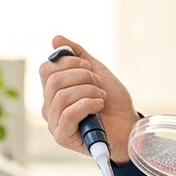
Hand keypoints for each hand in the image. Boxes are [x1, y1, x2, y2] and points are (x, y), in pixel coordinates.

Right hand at [38, 35, 136, 163]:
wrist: (129, 126)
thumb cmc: (113, 102)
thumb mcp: (97, 72)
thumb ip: (77, 56)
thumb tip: (56, 39)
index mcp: (54, 90)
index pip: (46, 69)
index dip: (69, 63)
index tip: (89, 68)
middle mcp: (50, 106)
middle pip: (53, 81)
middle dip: (82, 77)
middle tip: (98, 84)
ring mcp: (54, 122)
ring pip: (61, 96)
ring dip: (89, 91)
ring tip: (102, 97)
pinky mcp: (62, 137)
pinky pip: (68, 114)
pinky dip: (88, 105)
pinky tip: (99, 106)